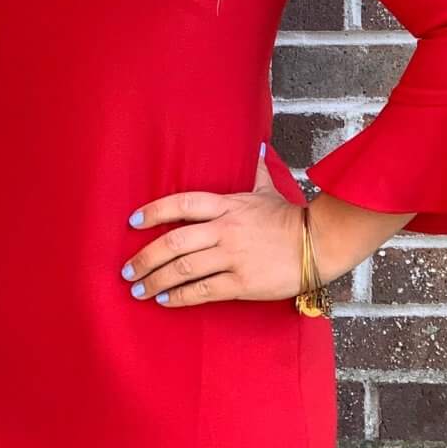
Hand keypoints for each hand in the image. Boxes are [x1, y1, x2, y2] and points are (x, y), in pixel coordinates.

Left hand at [120, 151, 304, 307]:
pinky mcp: (242, 282)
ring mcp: (232, 257)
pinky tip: (165, 300)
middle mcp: (224, 230)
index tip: (132, 221)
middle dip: (146, 257)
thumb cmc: (289, 217)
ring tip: (139, 290)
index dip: (154, 211)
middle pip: (174, 241)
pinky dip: (180, 297)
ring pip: (184, 269)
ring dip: (156, 280)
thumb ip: (255, 170)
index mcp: (227, 205)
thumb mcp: (267, 190)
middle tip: (127, 270)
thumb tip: (258, 147)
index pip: (182, 203)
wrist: (319, 243)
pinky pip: (203, 291)